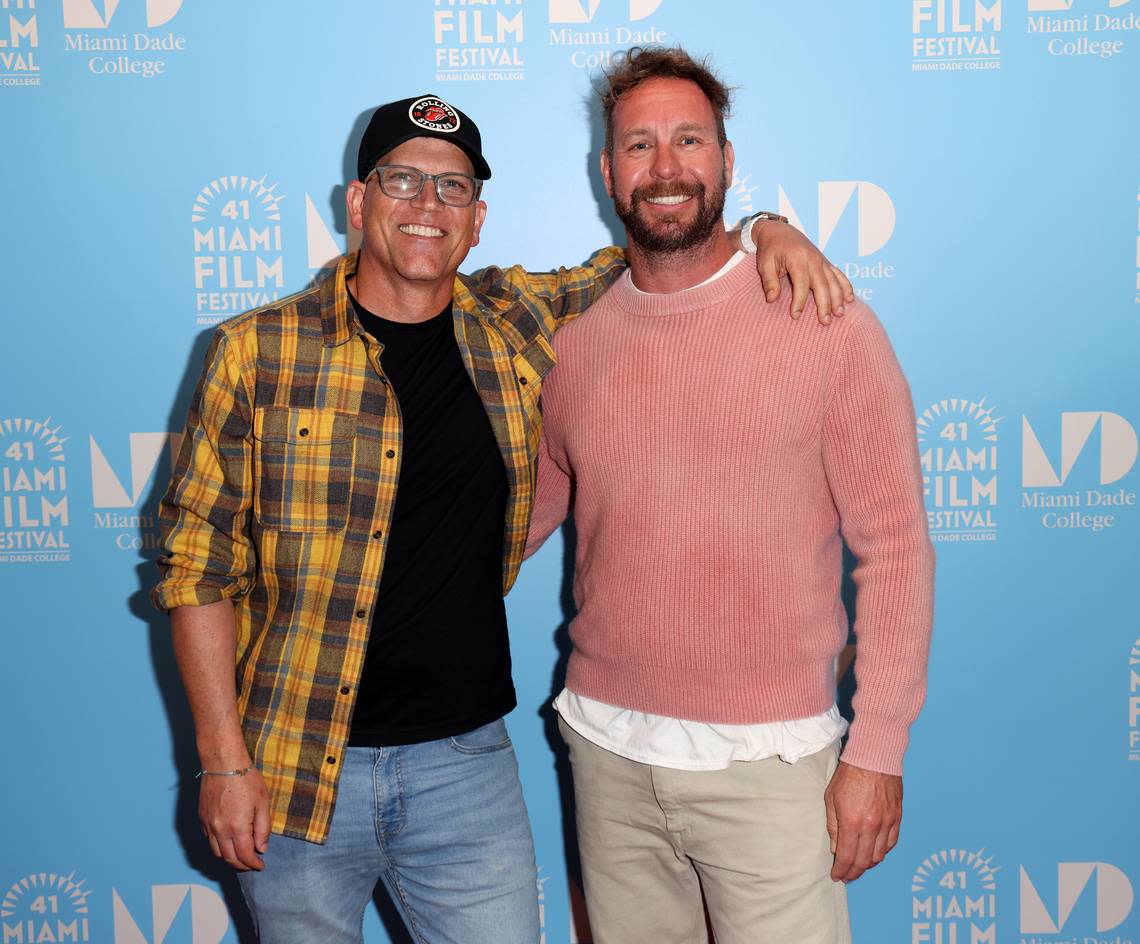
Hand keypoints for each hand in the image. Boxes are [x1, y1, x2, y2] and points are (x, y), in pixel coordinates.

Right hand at [199, 766, 270, 870]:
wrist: (222, 762)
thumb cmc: (246, 779)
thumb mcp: (263, 802)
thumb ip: (263, 828)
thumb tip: (261, 848)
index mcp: (237, 827)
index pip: (244, 856)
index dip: (254, 864)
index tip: (261, 866)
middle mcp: (219, 830)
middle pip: (229, 859)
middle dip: (242, 865)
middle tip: (253, 864)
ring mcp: (208, 825)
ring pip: (217, 853)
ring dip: (229, 859)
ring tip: (241, 856)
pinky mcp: (201, 819)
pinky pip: (209, 841)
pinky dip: (219, 847)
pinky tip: (228, 842)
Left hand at [752, 220, 853, 323]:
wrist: (778, 230)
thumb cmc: (770, 249)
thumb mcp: (764, 264)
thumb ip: (769, 281)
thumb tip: (772, 300)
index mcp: (797, 259)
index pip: (801, 283)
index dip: (799, 300)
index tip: (795, 315)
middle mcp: (813, 259)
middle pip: (822, 284)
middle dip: (824, 304)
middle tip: (825, 322)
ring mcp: (821, 260)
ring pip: (833, 280)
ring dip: (838, 298)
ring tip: (839, 314)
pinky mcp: (825, 262)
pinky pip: (838, 274)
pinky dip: (845, 286)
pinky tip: (850, 299)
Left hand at [824, 761, 901, 881]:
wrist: (874, 757)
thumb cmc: (849, 775)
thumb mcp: (831, 798)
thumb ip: (833, 826)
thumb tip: (835, 848)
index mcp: (852, 822)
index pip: (847, 857)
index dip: (842, 870)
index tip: (837, 876)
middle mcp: (872, 826)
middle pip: (864, 861)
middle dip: (854, 872)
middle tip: (847, 875)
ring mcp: (887, 823)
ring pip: (879, 855)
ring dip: (868, 865)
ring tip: (859, 867)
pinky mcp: (897, 817)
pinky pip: (891, 843)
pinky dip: (882, 853)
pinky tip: (875, 853)